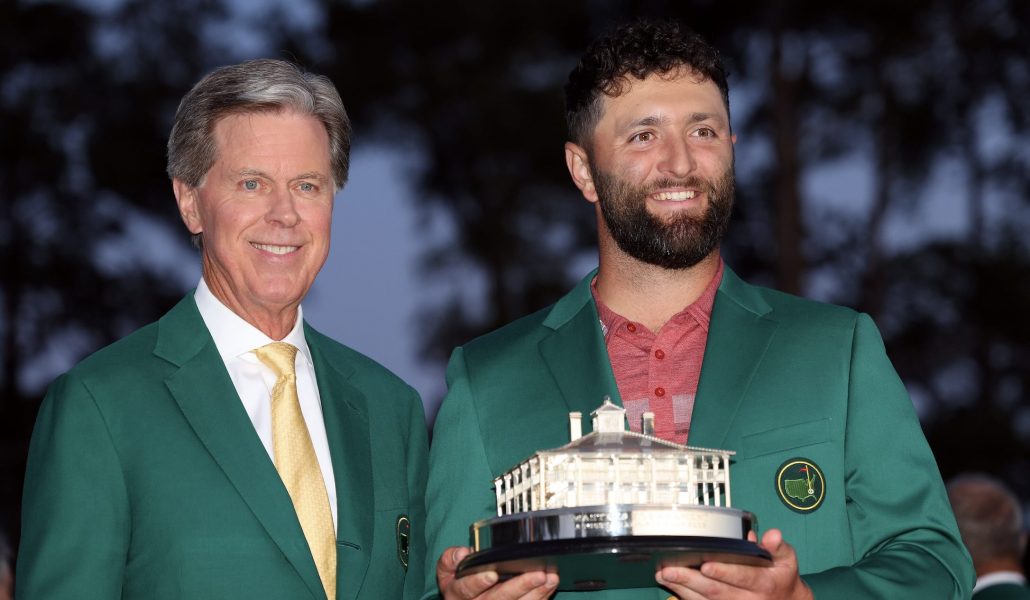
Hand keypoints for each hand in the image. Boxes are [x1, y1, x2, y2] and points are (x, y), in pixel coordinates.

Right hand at [437, 546, 558, 599]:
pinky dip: (541, 597)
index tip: (492, 574)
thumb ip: (450, 559)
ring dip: (536, 593)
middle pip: (499, 599)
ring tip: (549, 578)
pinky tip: (549, 585)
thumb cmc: (458, 582)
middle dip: (519, 587)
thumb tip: (462, 553)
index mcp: (458, 594)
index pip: (467, 589)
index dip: (479, 582)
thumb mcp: (446, 570)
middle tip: (537, 575)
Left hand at [655, 529, 812, 599]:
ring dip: (682, 588)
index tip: (705, 565)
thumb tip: (771, 535)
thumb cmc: (781, 577)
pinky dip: (686, 596)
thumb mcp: (786, 559)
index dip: (724, 572)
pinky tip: (672, 586)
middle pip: (717, 591)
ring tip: (664, 575)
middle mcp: (748, 599)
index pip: (742, 577)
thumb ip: (778, 546)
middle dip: (691, 580)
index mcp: (763, 582)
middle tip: (670, 569)